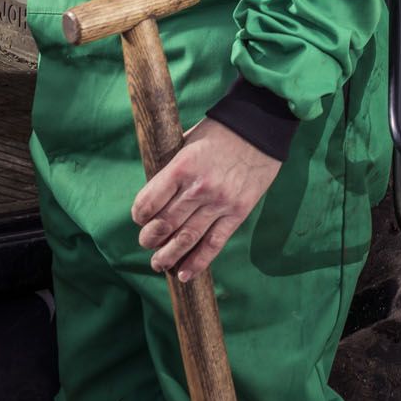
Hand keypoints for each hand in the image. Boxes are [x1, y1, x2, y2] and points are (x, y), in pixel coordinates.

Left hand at [130, 119, 281, 281]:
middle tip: (147, 243)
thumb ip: (172, 166)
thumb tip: (155, 193)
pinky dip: (197, 262)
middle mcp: (198, 187)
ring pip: (186, 239)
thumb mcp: (188, 141)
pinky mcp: (238, 212)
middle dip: (150, 239)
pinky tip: (184, 274)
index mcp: (181, 166)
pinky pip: (214, 243)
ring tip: (159, 264)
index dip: (139, 215)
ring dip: (168, 256)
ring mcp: (220, 202)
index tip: (140, 218)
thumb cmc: (220, 131)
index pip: (148, 203)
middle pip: (164, 224)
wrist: (261, 126)